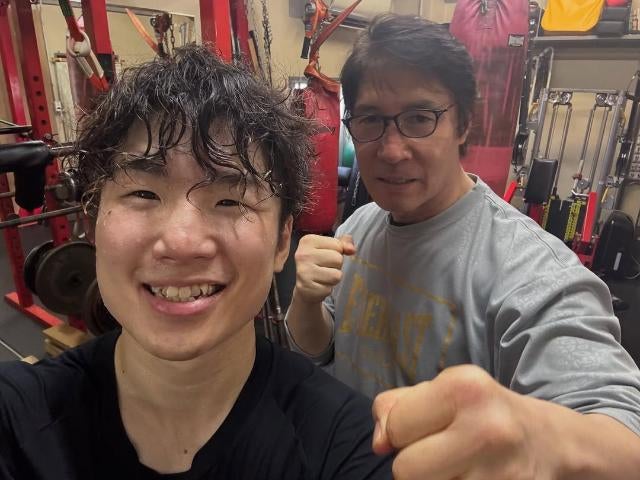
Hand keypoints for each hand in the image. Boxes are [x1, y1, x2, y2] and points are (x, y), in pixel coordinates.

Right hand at [293, 234, 355, 304]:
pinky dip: (327, 289)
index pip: (338, 245)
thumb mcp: (329, 248)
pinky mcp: (307, 288)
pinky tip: (318, 285)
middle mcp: (303, 255)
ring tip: (322, 277)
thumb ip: (343, 243)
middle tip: (324, 268)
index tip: (324, 256)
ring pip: (336, 275)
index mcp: (308, 240)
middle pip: (338, 259)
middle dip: (336, 265)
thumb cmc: (318, 264)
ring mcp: (304, 272)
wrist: (303, 287)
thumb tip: (352, 249)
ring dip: (333, 278)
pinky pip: (330, 288)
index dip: (337, 252)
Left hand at [372, 365, 551, 479]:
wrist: (553, 443)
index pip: (395, 428)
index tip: (425, 428)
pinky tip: (472, 479)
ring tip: (456, 468)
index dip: (401, 432)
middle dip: (414, 464)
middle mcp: (486, 428)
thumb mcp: (445, 391)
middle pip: (406, 471)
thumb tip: (378, 443)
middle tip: (441, 453)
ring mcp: (501, 474)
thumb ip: (397, 406)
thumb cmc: (485, 412)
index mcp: (465, 388)